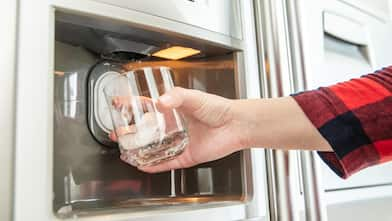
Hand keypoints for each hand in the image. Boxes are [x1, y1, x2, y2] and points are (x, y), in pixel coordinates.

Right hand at [110, 87, 246, 172]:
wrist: (235, 124)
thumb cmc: (218, 108)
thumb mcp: (193, 97)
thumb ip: (176, 97)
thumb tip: (160, 101)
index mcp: (173, 110)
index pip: (148, 107)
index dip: (132, 105)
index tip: (119, 104)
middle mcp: (174, 127)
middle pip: (147, 131)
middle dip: (131, 132)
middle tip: (118, 132)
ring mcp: (179, 142)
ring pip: (154, 149)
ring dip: (139, 150)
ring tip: (125, 150)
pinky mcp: (186, 156)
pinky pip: (167, 163)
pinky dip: (154, 165)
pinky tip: (143, 165)